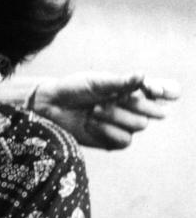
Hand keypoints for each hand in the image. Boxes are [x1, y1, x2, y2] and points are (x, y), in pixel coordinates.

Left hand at [33, 72, 179, 149]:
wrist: (51, 105)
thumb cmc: (73, 88)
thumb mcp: (96, 81)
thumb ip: (120, 82)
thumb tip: (142, 76)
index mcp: (134, 89)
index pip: (166, 90)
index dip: (166, 90)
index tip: (153, 89)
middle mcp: (134, 108)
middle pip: (155, 112)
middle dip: (135, 105)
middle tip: (113, 98)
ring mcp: (125, 125)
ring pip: (139, 125)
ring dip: (115, 116)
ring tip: (94, 109)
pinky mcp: (113, 141)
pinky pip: (124, 140)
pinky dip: (106, 130)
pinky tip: (90, 123)